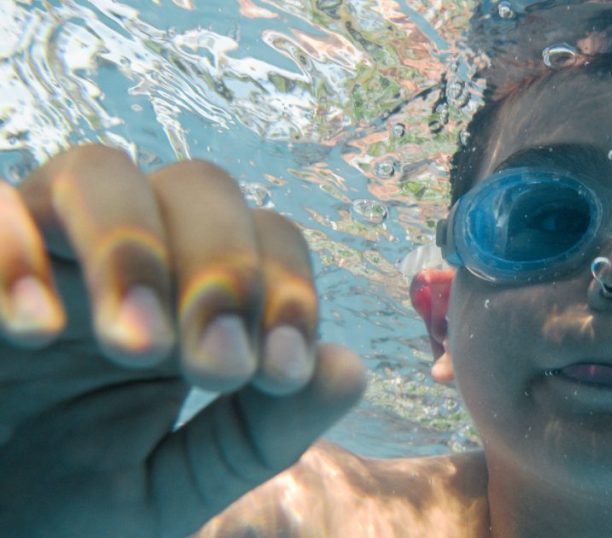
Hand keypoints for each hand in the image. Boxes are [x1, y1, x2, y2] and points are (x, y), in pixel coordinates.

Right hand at [0, 145, 365, 536]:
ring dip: (134, 250)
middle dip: (223, 266)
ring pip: (100, 171)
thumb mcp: (176, 484)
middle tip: (214, 366)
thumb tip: (348, 367)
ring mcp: (38, 251)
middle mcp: (121, 258)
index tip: (277, 372)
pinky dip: (13, 251)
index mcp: (187, 301)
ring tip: (138, 348)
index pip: (267, 239)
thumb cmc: (64, 511)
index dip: (286, 289)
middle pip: (198, 186)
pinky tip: (36, 332)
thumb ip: (262, 432)